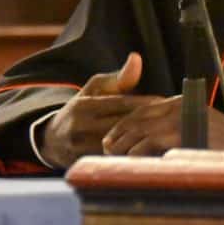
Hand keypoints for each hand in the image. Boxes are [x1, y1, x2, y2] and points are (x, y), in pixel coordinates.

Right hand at [40, 52, 161, 169]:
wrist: (52, 141)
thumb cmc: (83, 108)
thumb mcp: (95, 88)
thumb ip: (119, 78)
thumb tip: (137, 58)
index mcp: (83, 106)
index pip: (119, 104)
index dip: (144, 103)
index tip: (165, 101)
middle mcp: (80, 128)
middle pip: (120, 125)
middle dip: (146, 122)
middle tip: (171, 118)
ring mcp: (81, 149)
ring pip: (118, 146)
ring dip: (142, 141)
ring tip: (165, 135)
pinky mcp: (85, 166)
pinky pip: (113, 161)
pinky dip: (132, 156)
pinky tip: (151, 152)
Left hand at [102, 97, 223, 155]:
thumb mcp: (196, 124)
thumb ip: (174, 125)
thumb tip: (148, 138)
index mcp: (179, 102)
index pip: (142, 109)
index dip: (124, 124)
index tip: (111, 138)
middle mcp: (177, 106)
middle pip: (137, 118)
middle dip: (118, 135)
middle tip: (107, 150)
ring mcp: (179, 119)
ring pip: (139, 131)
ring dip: (123, 146)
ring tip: (115, 159)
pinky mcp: (180, 134)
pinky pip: (149, 144)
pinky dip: (136, 153)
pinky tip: (131, 163)